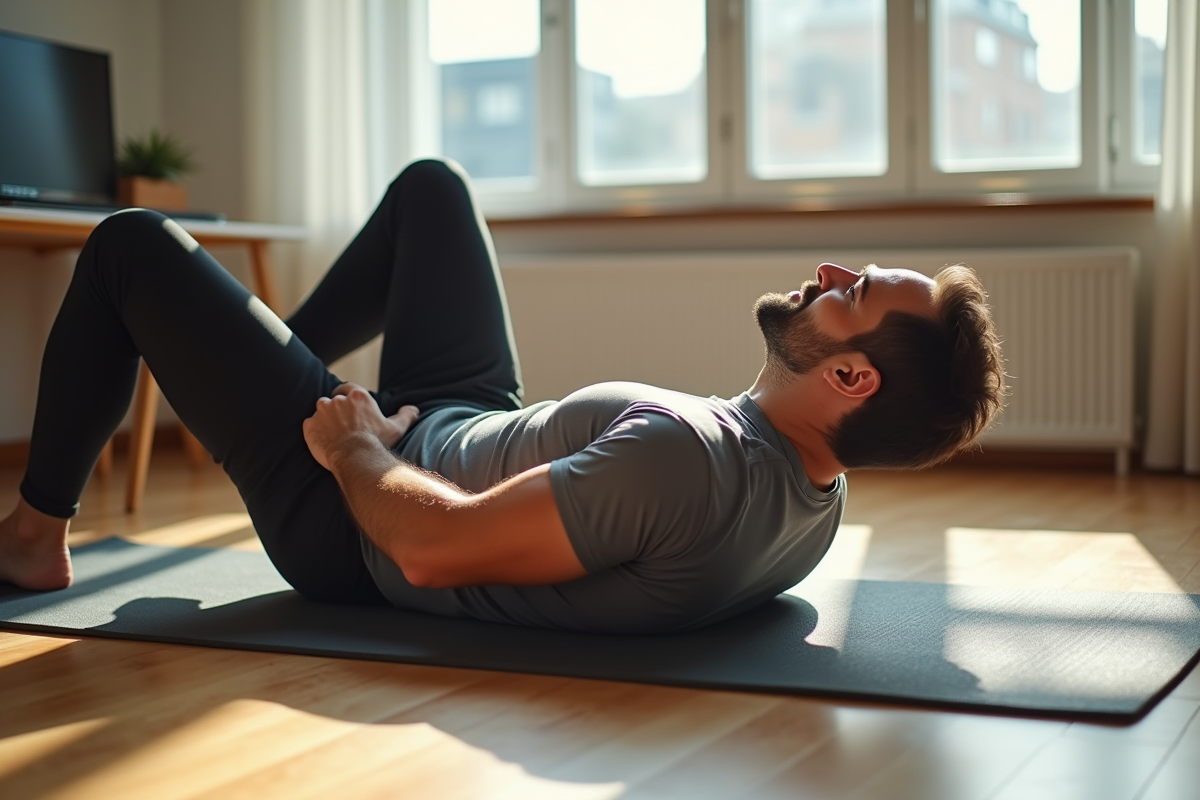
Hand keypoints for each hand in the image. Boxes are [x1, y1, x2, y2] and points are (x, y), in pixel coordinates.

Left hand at [302, 383, 418, 470]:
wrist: (356, 458)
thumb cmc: (377, 442)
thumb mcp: (396, 429)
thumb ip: (405, 416)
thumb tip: (413, 409)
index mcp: (358, 396)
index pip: (347, 387)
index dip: (346, 394)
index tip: (346, 402)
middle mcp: (338, 400)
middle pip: (333, 400)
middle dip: (336, 410)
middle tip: (342, 425)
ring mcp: (322, 412)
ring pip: (320, 411)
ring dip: (324, 419)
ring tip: (331, 434)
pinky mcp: (310, 426)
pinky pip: (310, 425)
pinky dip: (315, 431)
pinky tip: (323, 441)